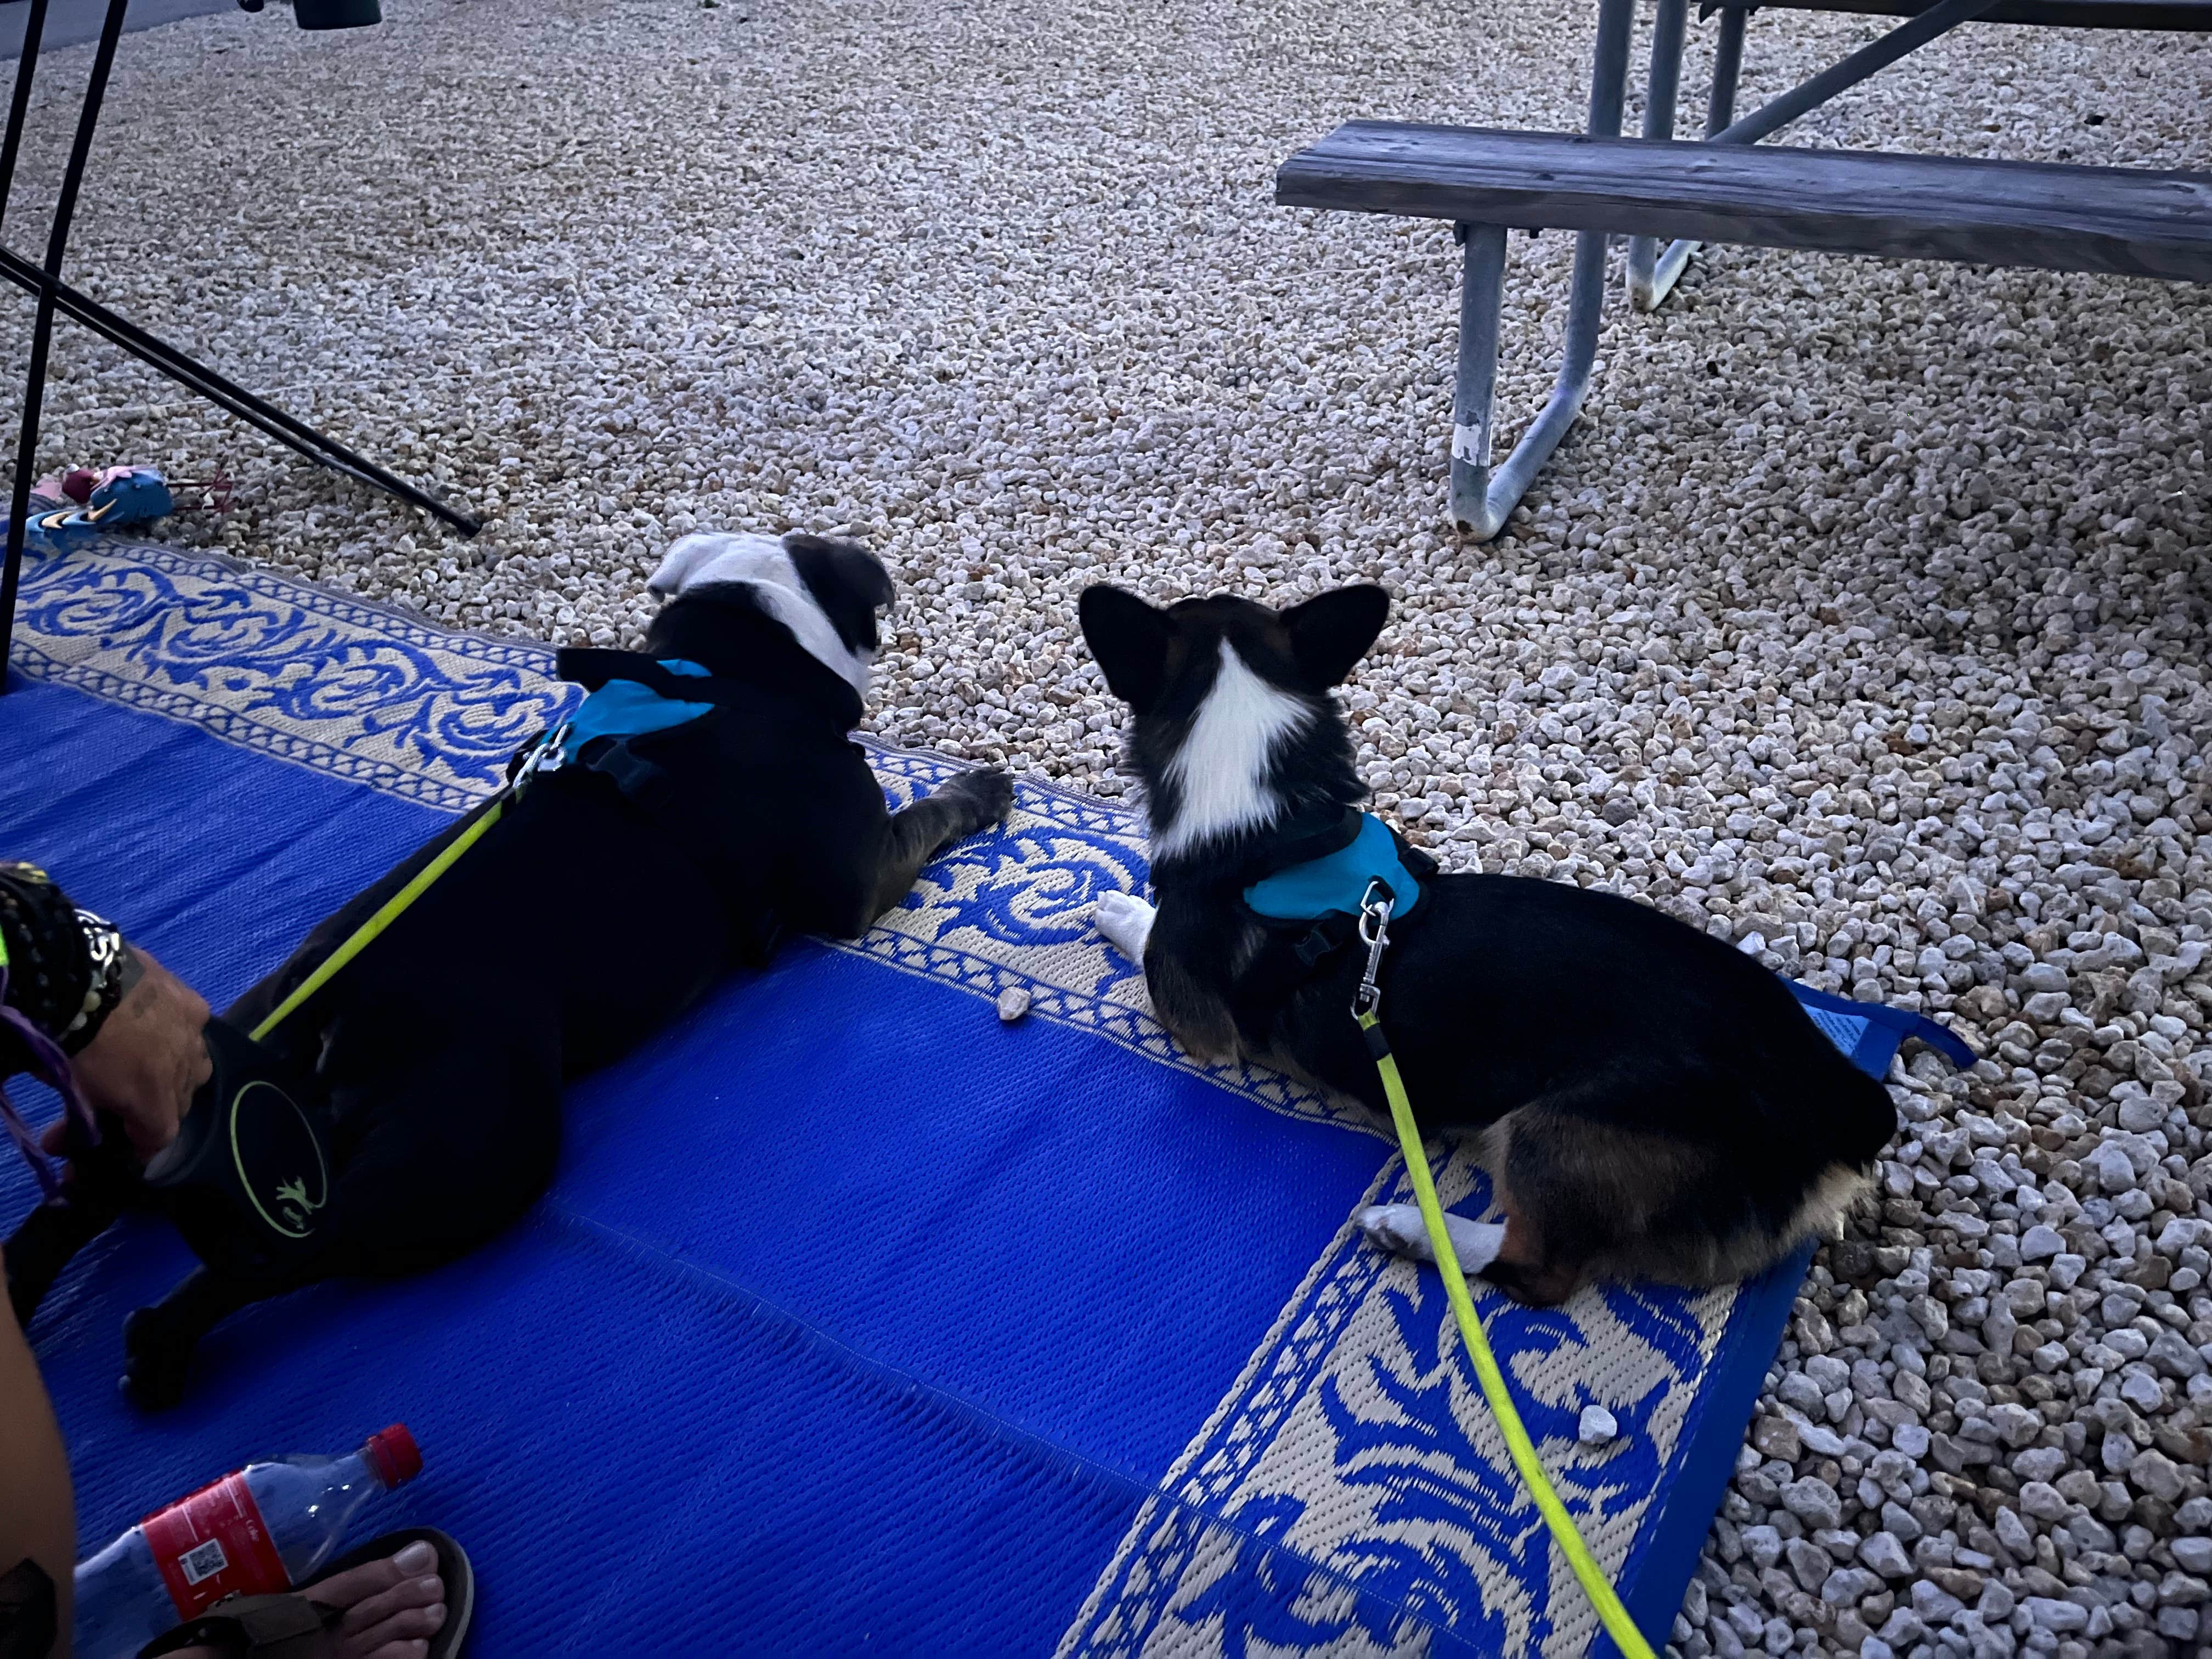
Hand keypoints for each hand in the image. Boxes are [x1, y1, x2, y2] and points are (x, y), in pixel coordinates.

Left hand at [41, 946, 209, 1161]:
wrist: (83, 979)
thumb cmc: (74, 1043)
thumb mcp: (72, 1090)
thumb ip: (78, 1119)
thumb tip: (57, 1144)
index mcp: (155, 1100)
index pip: (160, 1136)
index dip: (141, 1143)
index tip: (122, 1139)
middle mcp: (188, 1073)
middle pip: (181, 1102)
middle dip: (158, 1105)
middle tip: (128, 1097)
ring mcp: (195, 1036)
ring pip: (195, 1066)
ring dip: (175, 1069)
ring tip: (148, 1058)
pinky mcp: (195, 1003)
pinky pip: (193, 1028)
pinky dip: (179, 1033)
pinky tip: (159, 1025)